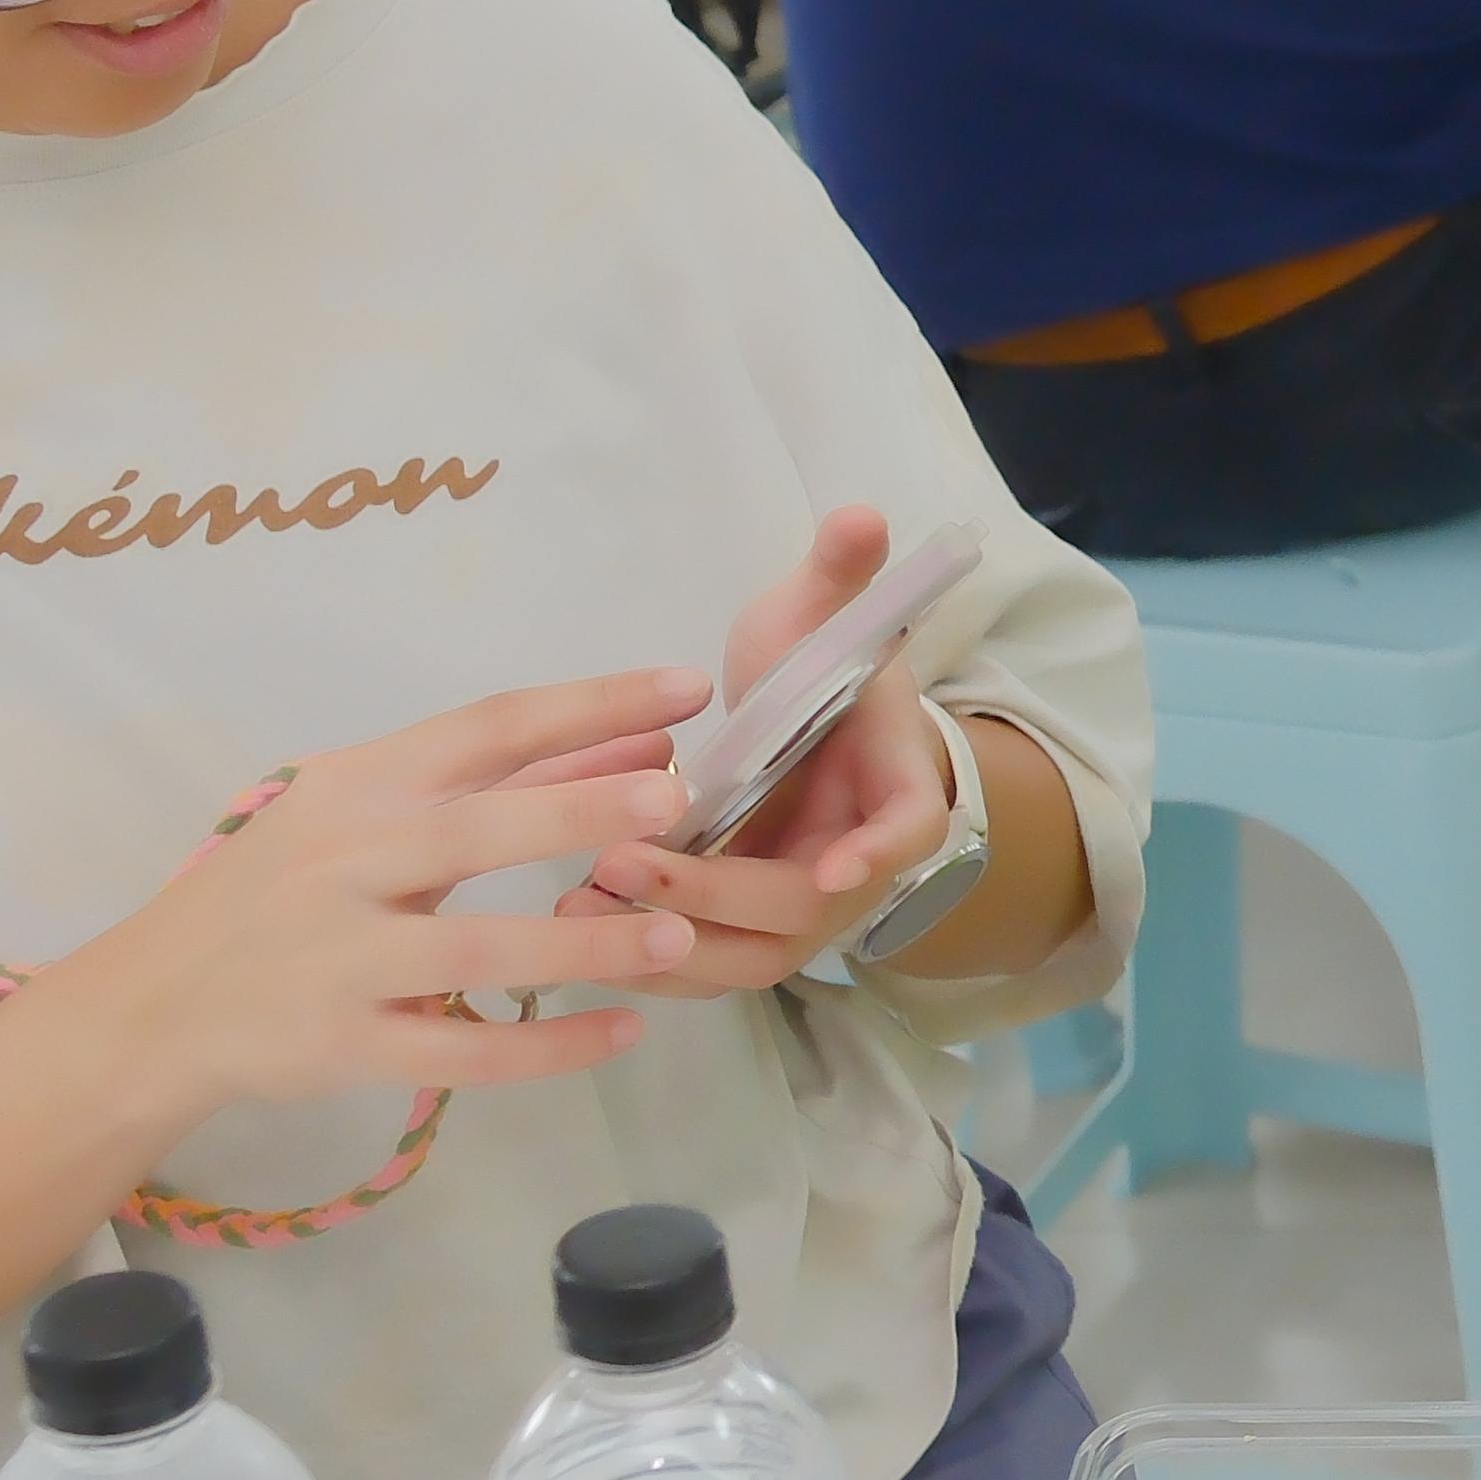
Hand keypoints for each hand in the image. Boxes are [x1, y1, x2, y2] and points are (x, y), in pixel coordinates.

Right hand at [24, 667, 714, 1127]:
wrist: (154, 1002)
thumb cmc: (278, 889)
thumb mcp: (364, 812)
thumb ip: (496, 782)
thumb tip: (637, 743)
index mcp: (359, 788)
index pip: (486, 728)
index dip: (589, 703)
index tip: (688, 687)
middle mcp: (347, 863)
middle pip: (473, 830)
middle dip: (575, 809)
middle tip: (674, 798)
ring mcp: (343, 960)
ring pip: (475, 947)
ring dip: (580, 941)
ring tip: (678, 933)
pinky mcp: (344, 1046)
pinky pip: (459, 1049)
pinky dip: (543, 1044)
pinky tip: (621, 1029)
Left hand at [578, 506, 965, 996]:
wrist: (821, 741)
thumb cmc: (825, 678)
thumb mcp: (822, 620)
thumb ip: (839, 575)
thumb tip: (859, 514)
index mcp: (894, 789)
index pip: (906, 833)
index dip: (875, 854)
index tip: (832, 868)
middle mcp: (853, 869)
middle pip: (804, 911)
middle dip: (716, 893)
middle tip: (626, 859)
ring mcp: (797, 916)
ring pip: (749, 959)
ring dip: (671, 941)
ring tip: (585, 895)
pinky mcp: (741, 934)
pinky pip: (702, 966)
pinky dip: (645, 956)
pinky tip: (574, 918)